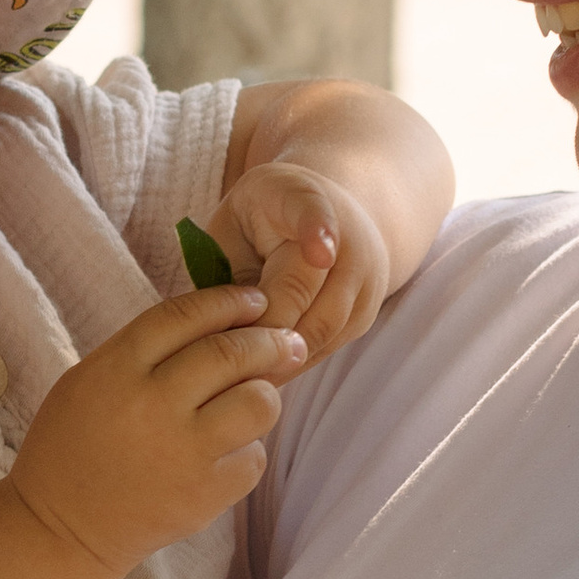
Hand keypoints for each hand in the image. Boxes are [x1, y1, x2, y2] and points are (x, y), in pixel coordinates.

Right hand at [6, 280, 301, 578]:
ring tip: (255, 399)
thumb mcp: (90, 380)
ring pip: (258, 402)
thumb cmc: (76, 447)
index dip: (230, 302)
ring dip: (266, 394)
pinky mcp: (203, 495)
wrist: (60, 530)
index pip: (186, 315)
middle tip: (286, 343)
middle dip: (270, 341)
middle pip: (231, 352)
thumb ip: (148, 352)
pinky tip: (226, 453)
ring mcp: (181, 452)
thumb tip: (228, 325)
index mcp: (116, 369)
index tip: (254, 301)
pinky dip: (247, 451)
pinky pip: (253, 457)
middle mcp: (151, 405)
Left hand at [197, 164, 392, 363]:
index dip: (318, 230)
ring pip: (321, 330)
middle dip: (263, 329)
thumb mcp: (237, 221)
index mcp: (300, 198)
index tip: (322, 253)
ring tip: (235, 380)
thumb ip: (226, 262)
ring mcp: (365, 276)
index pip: (312, 210)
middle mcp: (347, 235)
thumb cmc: (263, 221)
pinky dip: (292, 363)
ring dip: (276, 357)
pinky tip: (261, 376)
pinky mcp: (367, 312)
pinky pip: (328, 347)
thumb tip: (211, 328)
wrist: (335, 217)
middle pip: (308, 292)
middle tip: (221, 364)